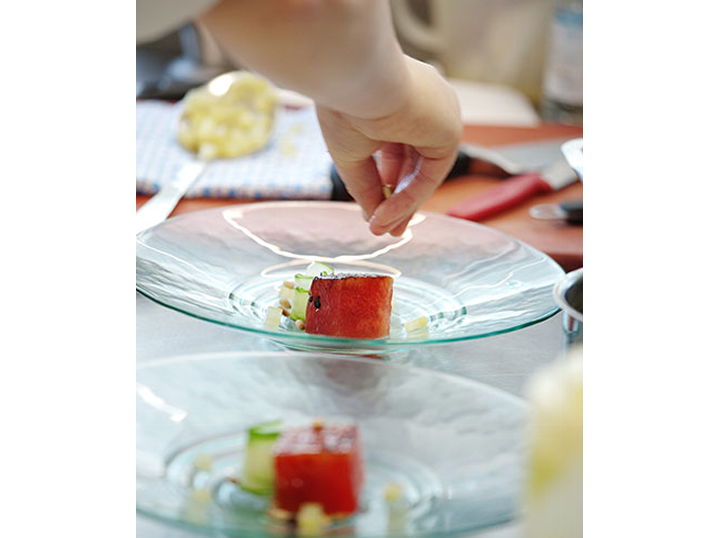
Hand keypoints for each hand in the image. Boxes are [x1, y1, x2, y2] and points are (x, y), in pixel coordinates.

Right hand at [316, 57, 461, 235]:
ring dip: (404, 206)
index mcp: (399, 101)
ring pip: (424, 172)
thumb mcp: (352, 154)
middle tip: (384, 229)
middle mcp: (425, 106)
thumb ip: (366, 188)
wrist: (355, 76)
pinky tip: (388, 216)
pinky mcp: (450, 129)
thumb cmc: (345, 104)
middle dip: (398, 201)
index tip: (374, 210)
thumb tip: (374, 222)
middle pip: (415, 164)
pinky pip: (430, 174)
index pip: (398, 148)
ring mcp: (440, 116)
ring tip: (384, 230)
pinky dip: (410, 198)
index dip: (386, 182)